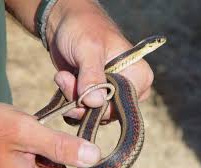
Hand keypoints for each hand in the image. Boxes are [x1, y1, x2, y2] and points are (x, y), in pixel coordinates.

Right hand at [0, 102, 102, 167]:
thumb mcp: (25, 132)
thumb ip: (60, 146)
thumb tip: (94, 156)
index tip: (96, 163)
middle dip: (64, 160)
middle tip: (50, 139)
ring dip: (52, 154)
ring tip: (33, 140)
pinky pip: (41, 167)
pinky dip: (43, 153)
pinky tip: (30, 143)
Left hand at [46, 0, 153, 119]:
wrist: (65, 23)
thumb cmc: (83, 28)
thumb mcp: (88, 48)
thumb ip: (92, 75)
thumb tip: (95, 102)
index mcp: (138, 75)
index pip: (123, 105)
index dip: (100, 106)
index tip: (80, 94)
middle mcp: (128, 86)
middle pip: (107, 112)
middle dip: (82, 101)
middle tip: (64, 79)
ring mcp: (111, 91)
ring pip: (93, 111)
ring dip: (73, 98)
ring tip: (62, 76)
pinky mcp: (96, 93)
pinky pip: (84, 108)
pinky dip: (70, 99)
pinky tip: (64, 79)